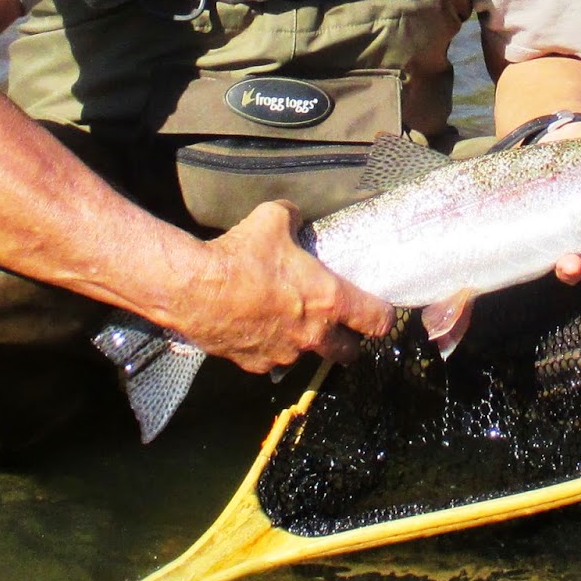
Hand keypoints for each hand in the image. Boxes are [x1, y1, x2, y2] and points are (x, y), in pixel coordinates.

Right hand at [181, 200, 393, 373]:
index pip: (377, 320)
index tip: (380, 311)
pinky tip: (254, 326)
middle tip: (336, 322)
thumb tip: (295, 215)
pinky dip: (269, 347)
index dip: (383, 316)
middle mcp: (313, 334)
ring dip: (304, 342)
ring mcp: (286, 354)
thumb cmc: (241, 254)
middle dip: (347, 340)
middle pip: (349, 352)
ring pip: (307, 355)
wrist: (196, 289)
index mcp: (328, 300)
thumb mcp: (272, 220)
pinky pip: (273, 359)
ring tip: (284, 320)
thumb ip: (293, 218)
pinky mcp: (257, 365)